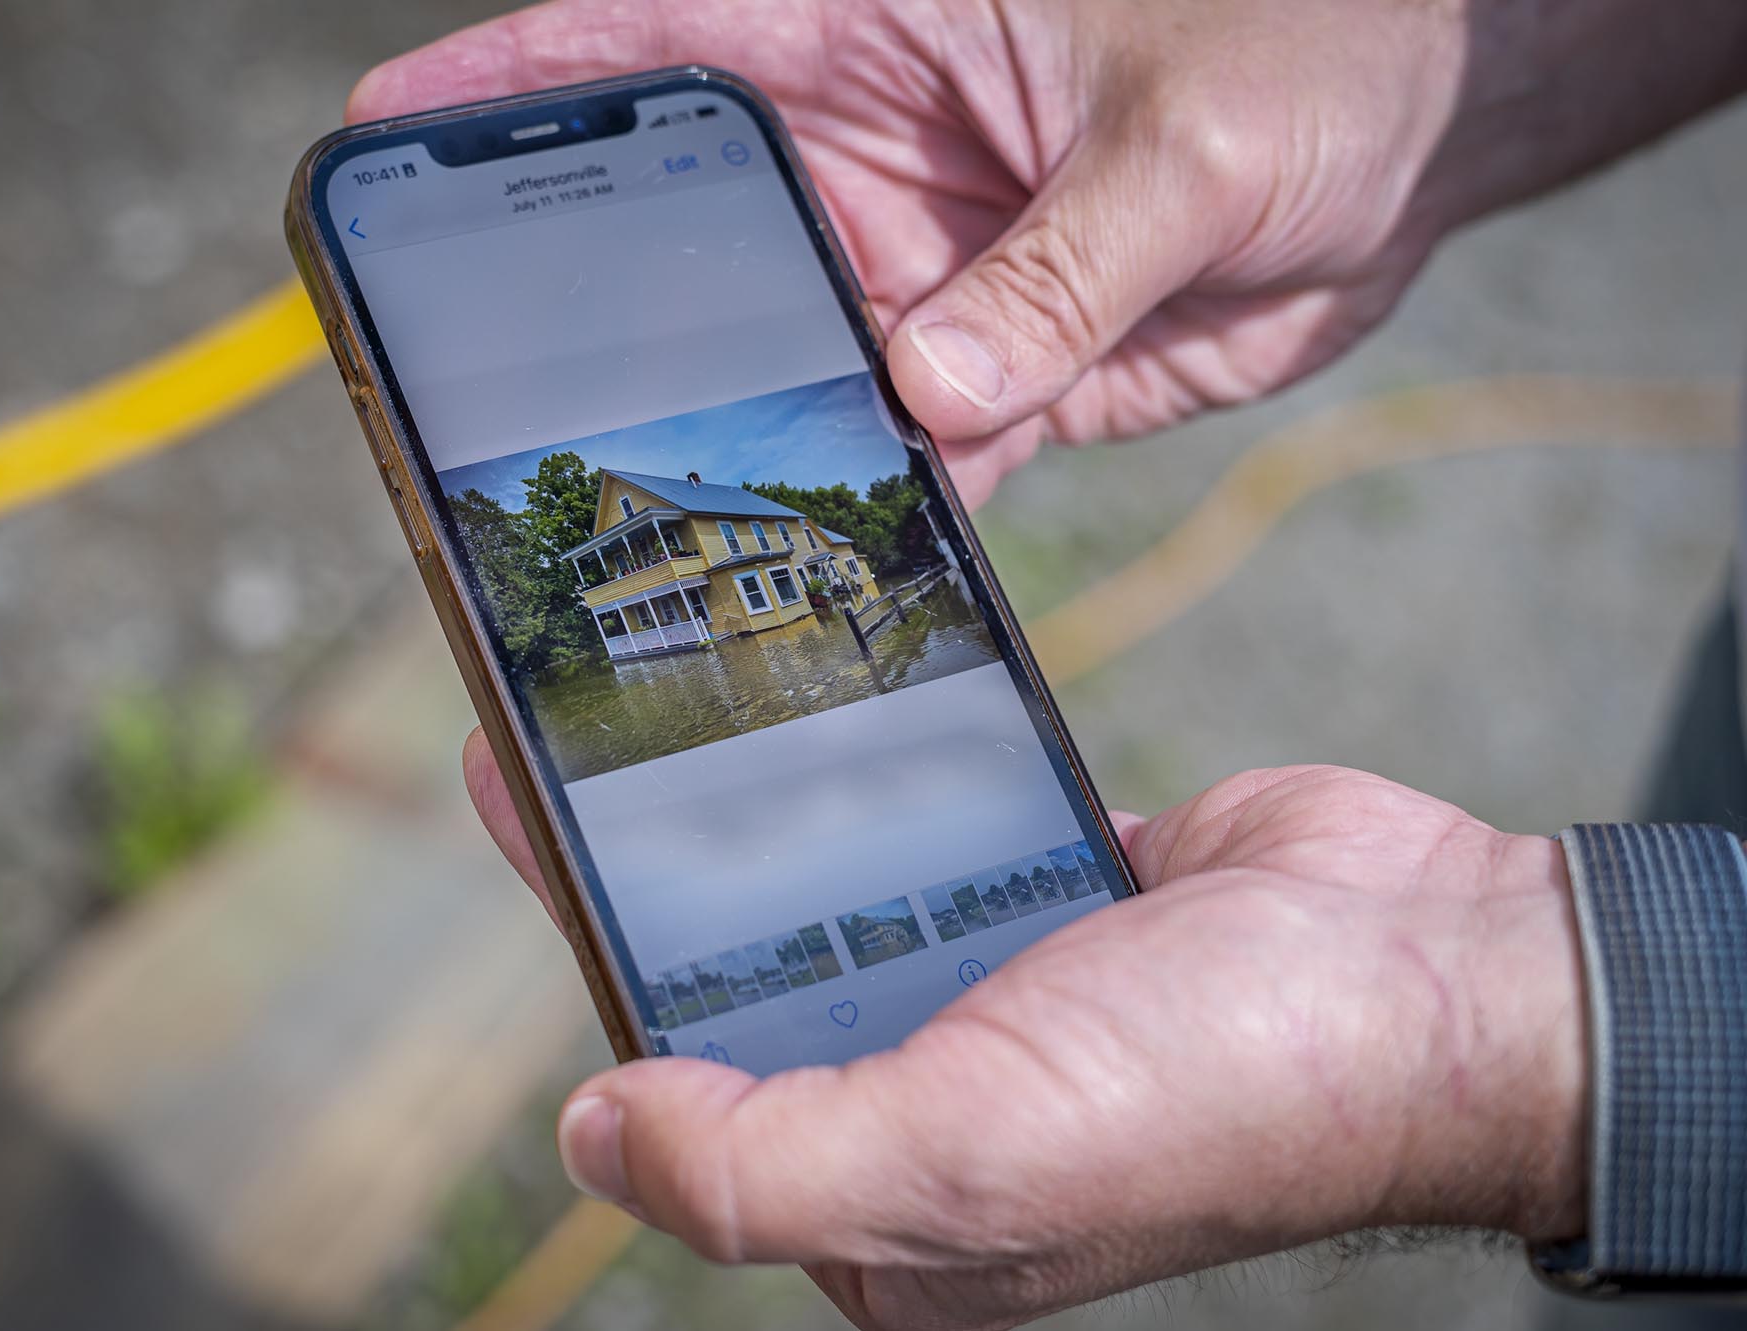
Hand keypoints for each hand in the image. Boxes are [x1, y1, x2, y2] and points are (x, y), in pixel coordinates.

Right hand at [349, 0, 1470, 504]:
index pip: (659, 45)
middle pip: (694, 241)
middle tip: (503, 393)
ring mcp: (925, 279)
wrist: (1422, 137)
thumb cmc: (1315, 44)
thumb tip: (933, 392)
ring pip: (790, 370)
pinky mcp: (1000, 375)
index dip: (519, 81)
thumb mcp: (1187, 134)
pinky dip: (876, 517)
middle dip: (610, 312)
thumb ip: (1061, 266)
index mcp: (878, 33)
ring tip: (658, 520)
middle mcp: (872, 162)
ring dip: (743, 439)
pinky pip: (909, 458)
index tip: (391, 127)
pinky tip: (832, 575)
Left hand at [466, 731, 1585, 1327]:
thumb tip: (596, 1132)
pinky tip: (808, 691)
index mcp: (885, 1205)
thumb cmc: (1226, 1089)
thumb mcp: (969, 1159)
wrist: (1439, 970)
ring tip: (664, 680)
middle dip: (652, 859)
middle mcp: (927, 1105)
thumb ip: (765, 1160)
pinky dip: (878, 767)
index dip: (601, 962)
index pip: (693, 1091)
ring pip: (831, 887)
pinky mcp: (1051, 889)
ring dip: (754, 802)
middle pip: (743, 974)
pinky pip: (929, 820)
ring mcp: (991, 989)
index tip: (525, 817)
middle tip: (561, 721)